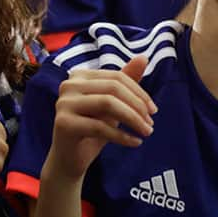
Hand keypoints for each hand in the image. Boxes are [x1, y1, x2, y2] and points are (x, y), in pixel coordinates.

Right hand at [42, 55, 155, 181]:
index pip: (117, 77)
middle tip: (150, 124)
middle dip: (137, 106)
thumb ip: (125, 81)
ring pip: (108, 104)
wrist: (70, 160)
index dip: (139, 93)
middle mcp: (69, 85)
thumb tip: (143, 57)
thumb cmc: (93, 129)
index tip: (153, 110)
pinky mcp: (63, 123)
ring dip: (133, 119)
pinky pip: (100, 127)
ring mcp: (64, 103)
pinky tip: (135, 142)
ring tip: (146, 132)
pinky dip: (122, 136)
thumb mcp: (113, 104)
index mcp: (80, 76)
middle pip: (113, 88)